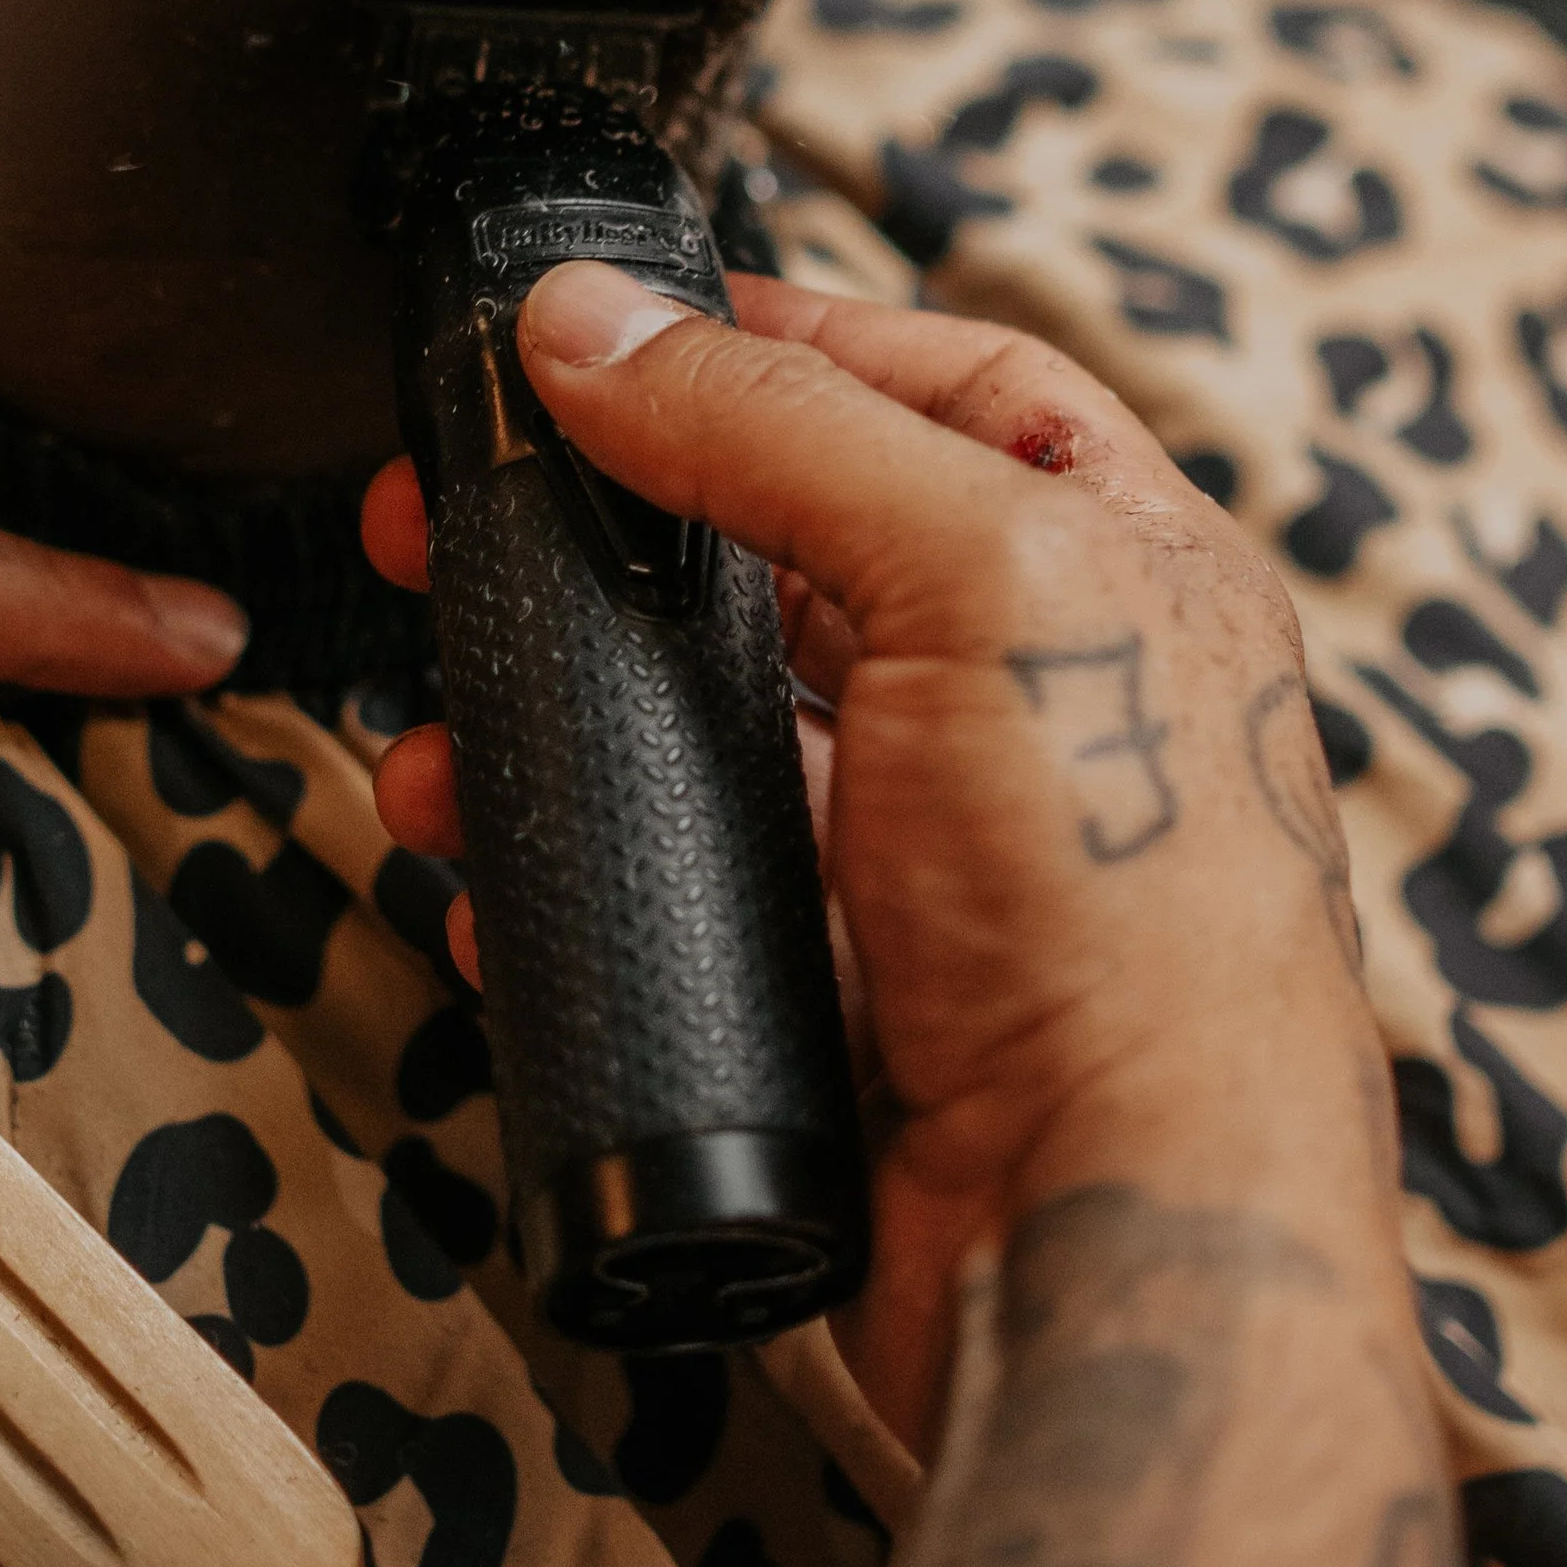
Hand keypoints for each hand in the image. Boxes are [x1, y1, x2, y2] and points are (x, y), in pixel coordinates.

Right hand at [363, 262, 1385, 1447]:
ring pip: (709, 728)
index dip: (792, 336)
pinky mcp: (844, 989)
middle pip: (794, 550)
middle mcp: (1039, 698)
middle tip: (454, 511)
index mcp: (1127, 566)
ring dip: (557, 703)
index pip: (953, 384)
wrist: (1112, 1240)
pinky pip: (678, 891)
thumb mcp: (980, 583)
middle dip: (615, 522)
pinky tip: (484, 860)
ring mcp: (935, 855)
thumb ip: (780, 433)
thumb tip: (596, 325)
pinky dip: (566, 867)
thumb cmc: (1132, 913)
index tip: (622, 329)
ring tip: (434, 712)